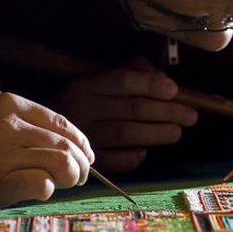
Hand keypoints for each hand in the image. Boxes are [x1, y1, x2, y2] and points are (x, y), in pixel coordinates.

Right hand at [0, 91, 93, 214]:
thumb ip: (29, 125)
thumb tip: (75, 144)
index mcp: (8, 105)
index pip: (61, 122)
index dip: (80, 141)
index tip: (87, 154)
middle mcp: (7, 125)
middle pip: (65, 144)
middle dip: (80, 162)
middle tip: (81, 174)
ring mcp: (2, 154)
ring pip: (61, 163)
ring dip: (72, 176)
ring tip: (67, 183)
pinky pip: (43, 184)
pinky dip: (49, 190)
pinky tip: (40, 189)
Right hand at [48, 58, 197, 172]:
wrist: (42, 129)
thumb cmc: (82, 99)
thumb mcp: (97, 77)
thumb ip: (129, 71)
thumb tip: (159, 77)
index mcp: (87, 84)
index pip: (124, 81)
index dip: (152, 85)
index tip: (175, 90)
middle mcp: (83, 108)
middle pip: (131, 109)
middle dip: (166, 112)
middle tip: (190, 115)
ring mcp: (83, 135)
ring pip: (126, 133)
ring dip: (156, 133)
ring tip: (177, 132)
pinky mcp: (84, 158)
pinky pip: (113, 160)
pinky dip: (132, 157)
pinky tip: (145, 152)